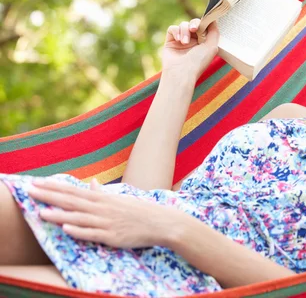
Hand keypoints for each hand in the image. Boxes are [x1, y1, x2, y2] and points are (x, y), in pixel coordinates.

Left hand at [28, 178, 176, 248]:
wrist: (161, 222)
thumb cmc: (140, 211)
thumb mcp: (120, 199)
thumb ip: (101, 193)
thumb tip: (90, 183)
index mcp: (102, 198)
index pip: (73, 190)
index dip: (54, 187)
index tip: (37, 182)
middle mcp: (102, 208)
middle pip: (71, 201)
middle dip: (50, 196)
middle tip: (30, 191)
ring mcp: (106, 222)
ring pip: (78, 218)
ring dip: (59, 215)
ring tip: (41, 213)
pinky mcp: (112, 236)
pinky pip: (92, 234)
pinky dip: (79, 231)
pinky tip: (66, 229)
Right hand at [162, 20, 219, 81]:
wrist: (181, 72)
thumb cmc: (198, 62)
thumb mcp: (212, 46)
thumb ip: (214, 32)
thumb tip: (213, 19)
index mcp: (203, 43)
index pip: (203, 26)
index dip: (204, 23)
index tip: (204, 23)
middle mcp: (193, 41)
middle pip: (193, 23)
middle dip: (194, 24)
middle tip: (194, 29)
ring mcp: (181, 41)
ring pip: (183, 25)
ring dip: (184, 31)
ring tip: (185, 42)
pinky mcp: (170, 41)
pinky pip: (172, 28)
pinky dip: (176, 31)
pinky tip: (178, 40)